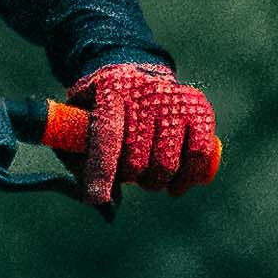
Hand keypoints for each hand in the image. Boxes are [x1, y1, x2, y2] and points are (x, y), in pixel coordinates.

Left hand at [61, 59, 228, 208]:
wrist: (135, 74)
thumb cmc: (100, 110)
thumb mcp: (77, 124)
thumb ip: (80, 162)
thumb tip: (102, 204)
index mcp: (109, 89)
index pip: (107, 134)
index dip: (101, 170)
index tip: (97, 198)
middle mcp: (144, 90)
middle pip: (138, 158)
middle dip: (131, 178)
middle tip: (130, 175)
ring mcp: (175, 98)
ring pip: (168, 163)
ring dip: (157, 182)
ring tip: (151, 177)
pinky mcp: (199, 108)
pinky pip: (199, 155)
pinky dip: (188, 177)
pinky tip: (176, 183)